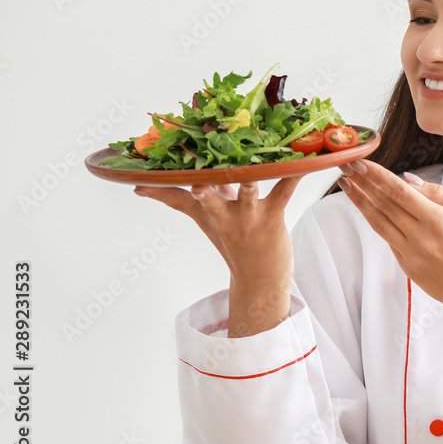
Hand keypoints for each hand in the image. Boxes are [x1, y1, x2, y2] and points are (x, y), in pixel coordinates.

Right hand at [133, 177, 303, 336]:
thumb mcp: (205, 221)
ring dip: (246, 187)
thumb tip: (149, 186)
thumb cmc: (234, 242)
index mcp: (208, 213)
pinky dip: (294, 177)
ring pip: (246, 196)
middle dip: (202, 193)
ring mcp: (249, 215)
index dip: (158, 191)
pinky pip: (284, 191)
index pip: (178, 200)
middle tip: (196, 185)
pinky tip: (304, 164)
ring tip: (248, 178)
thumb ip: (181, 199)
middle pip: (209, 200)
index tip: (138, 182)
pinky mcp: (273, 216)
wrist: (260, 279)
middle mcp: (225, 214)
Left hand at [337, 160, 442, 356]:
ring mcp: (411, 255)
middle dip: (362, 183)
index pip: (399, 192)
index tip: (361, 163)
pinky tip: (369, 208)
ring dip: (360, 202)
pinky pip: (389, 239)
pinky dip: (377, 221)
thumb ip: (440, 194)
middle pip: (383, 205)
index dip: (377, 175)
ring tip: (346, 185)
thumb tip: (409, 180)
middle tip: (346, 166)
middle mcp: (420, 239)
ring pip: (378, 223)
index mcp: (439, 222)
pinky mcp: (407, 267)